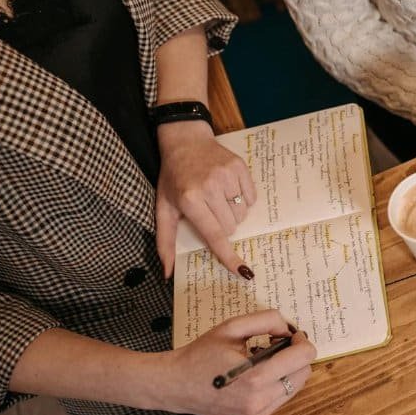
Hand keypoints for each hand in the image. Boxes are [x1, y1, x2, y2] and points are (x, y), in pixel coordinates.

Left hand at [156, 120, 256, 277]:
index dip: (228, 255)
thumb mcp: (163, 209)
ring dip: (233, 213)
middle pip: (230, 226)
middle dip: (222, 226)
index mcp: (190, 199)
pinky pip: (252, 198)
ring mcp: (227, 175)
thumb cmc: (173, 178)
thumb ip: (165, 242)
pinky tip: (230, 191)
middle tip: (209, 212)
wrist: (185, 141)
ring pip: (242, 214)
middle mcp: (210, 187)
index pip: (214, 235)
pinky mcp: (240, 167)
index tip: (242, 272)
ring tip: (219, 199)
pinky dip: (244, 200)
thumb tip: (167, 273)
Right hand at [156, 310, 315, 414]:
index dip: (301, 341)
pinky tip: (259, 372)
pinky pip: (281, 397)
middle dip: (297, 354)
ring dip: (289, 369)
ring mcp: (257, 414)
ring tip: (265, 358)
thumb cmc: (201, 354)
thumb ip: (266, 320)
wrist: (174, 384)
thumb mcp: (232, 327)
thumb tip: (289, 328)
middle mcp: (260, 401)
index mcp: (255, 379)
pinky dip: (278, 382)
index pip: (303, 358)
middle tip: (278, 343)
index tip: (290, 334)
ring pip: (295, 386)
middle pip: (304, 373)